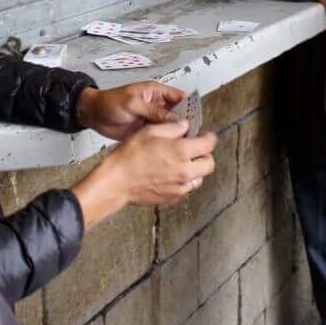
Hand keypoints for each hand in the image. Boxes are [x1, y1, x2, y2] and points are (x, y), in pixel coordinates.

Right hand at [71, 121, 217, 227]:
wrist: (116, 182)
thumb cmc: (129, 157)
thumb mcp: (150, 132)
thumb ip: (172, 128)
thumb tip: (185, 126)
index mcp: (182, 151)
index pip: (209, 144)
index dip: (208, 138)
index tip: (205, 136)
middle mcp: (185, 171)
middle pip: (209, 164)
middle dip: (205, 155)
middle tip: (195, 150)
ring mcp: (180, 187)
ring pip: (199, 178)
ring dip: (195, 169)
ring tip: (181, 163)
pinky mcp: (173, 198)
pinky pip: (186, 189)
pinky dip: (184, 181)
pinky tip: (171, 174)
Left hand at [77, 82, 183, 139]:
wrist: (93, 114)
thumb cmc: (110, 102)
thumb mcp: (133, 103)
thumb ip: (154, 111)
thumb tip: (175, 118)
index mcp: (157, 93)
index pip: (180, 98)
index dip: (190, 107)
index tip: (196, 120)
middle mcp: (157, 106)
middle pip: (178, 114)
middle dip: (185, 124)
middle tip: (192, 136)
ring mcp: (152, 119)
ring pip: (170, 127)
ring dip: (176, 134)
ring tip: (184, 145)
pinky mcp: (146, 131)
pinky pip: (160, 136)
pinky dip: (165, 142)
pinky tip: (170, 149)